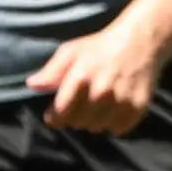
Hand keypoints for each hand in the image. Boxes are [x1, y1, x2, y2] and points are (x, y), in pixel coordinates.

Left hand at [28, 18, 166, 134]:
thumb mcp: (71, 51)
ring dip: (92, 121)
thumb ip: (51, 71)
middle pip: (77, 123)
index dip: (54, 118)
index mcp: (81, 77)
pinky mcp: (138, 107)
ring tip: (95, 106)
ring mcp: (121, 100)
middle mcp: (101, 92)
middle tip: (78, 106)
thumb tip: (32, 85)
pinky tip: (112, 109)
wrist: (140, 41)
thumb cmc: (100, 47)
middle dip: (73, 118)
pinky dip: (113, 124)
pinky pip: (117, 129)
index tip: (54, 116)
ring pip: (97, 128)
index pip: (61, 112)